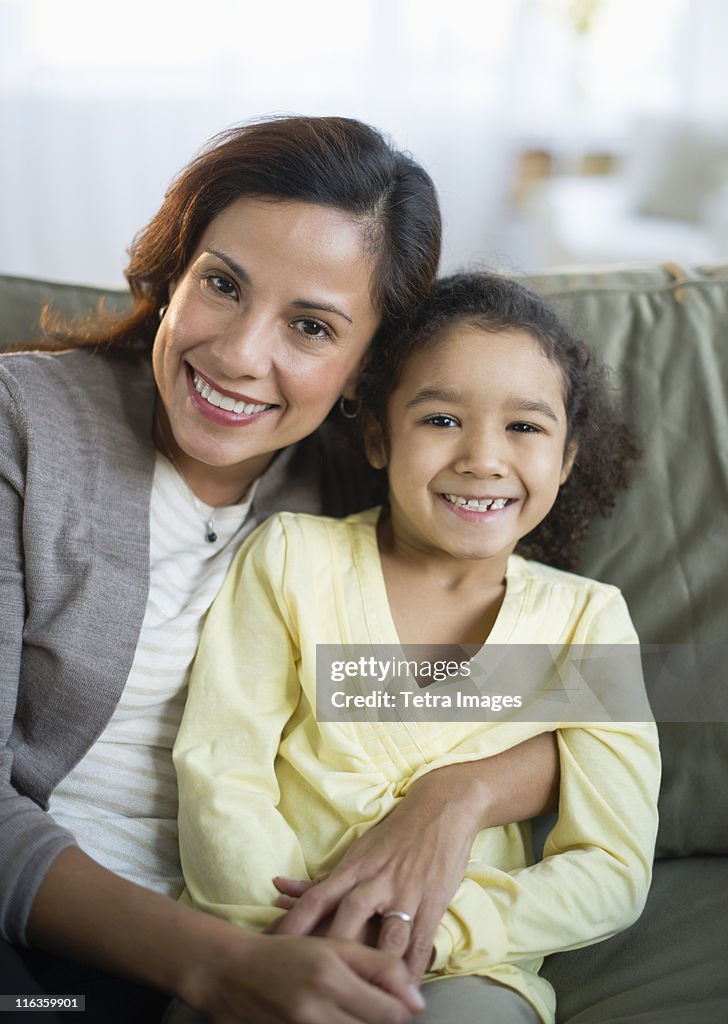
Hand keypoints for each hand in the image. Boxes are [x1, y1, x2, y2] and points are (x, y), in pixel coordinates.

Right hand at [190, 931, 424, 1023]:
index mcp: (332, 979)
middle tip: (377, 1006)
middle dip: (384, 1021)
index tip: (397, 1000)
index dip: (402, 1009)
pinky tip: (338, 1018)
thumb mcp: (335, 946)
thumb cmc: (290, 952)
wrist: (234, 972)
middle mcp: (316, 1012)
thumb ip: (380, 966)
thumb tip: (418, 1000)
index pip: (391, 1014)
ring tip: (355, 1010)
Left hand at [270, 763, 482, 980]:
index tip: (271, 947)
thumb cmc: (393, 835)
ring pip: (387, 933)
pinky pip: (421, 940)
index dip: (294, 923)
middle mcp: (375, 881)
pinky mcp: (433, 901)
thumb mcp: (357, 853)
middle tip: (312, 980)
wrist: (440, 808)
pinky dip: (413, 968)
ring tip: (364, 995)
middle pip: (348, 917)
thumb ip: (324, 880)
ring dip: (377, 965)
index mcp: (353, 868)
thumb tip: (279, 889)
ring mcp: (405, 892)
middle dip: (330, 949)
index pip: (316, 897)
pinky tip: (404, 991)